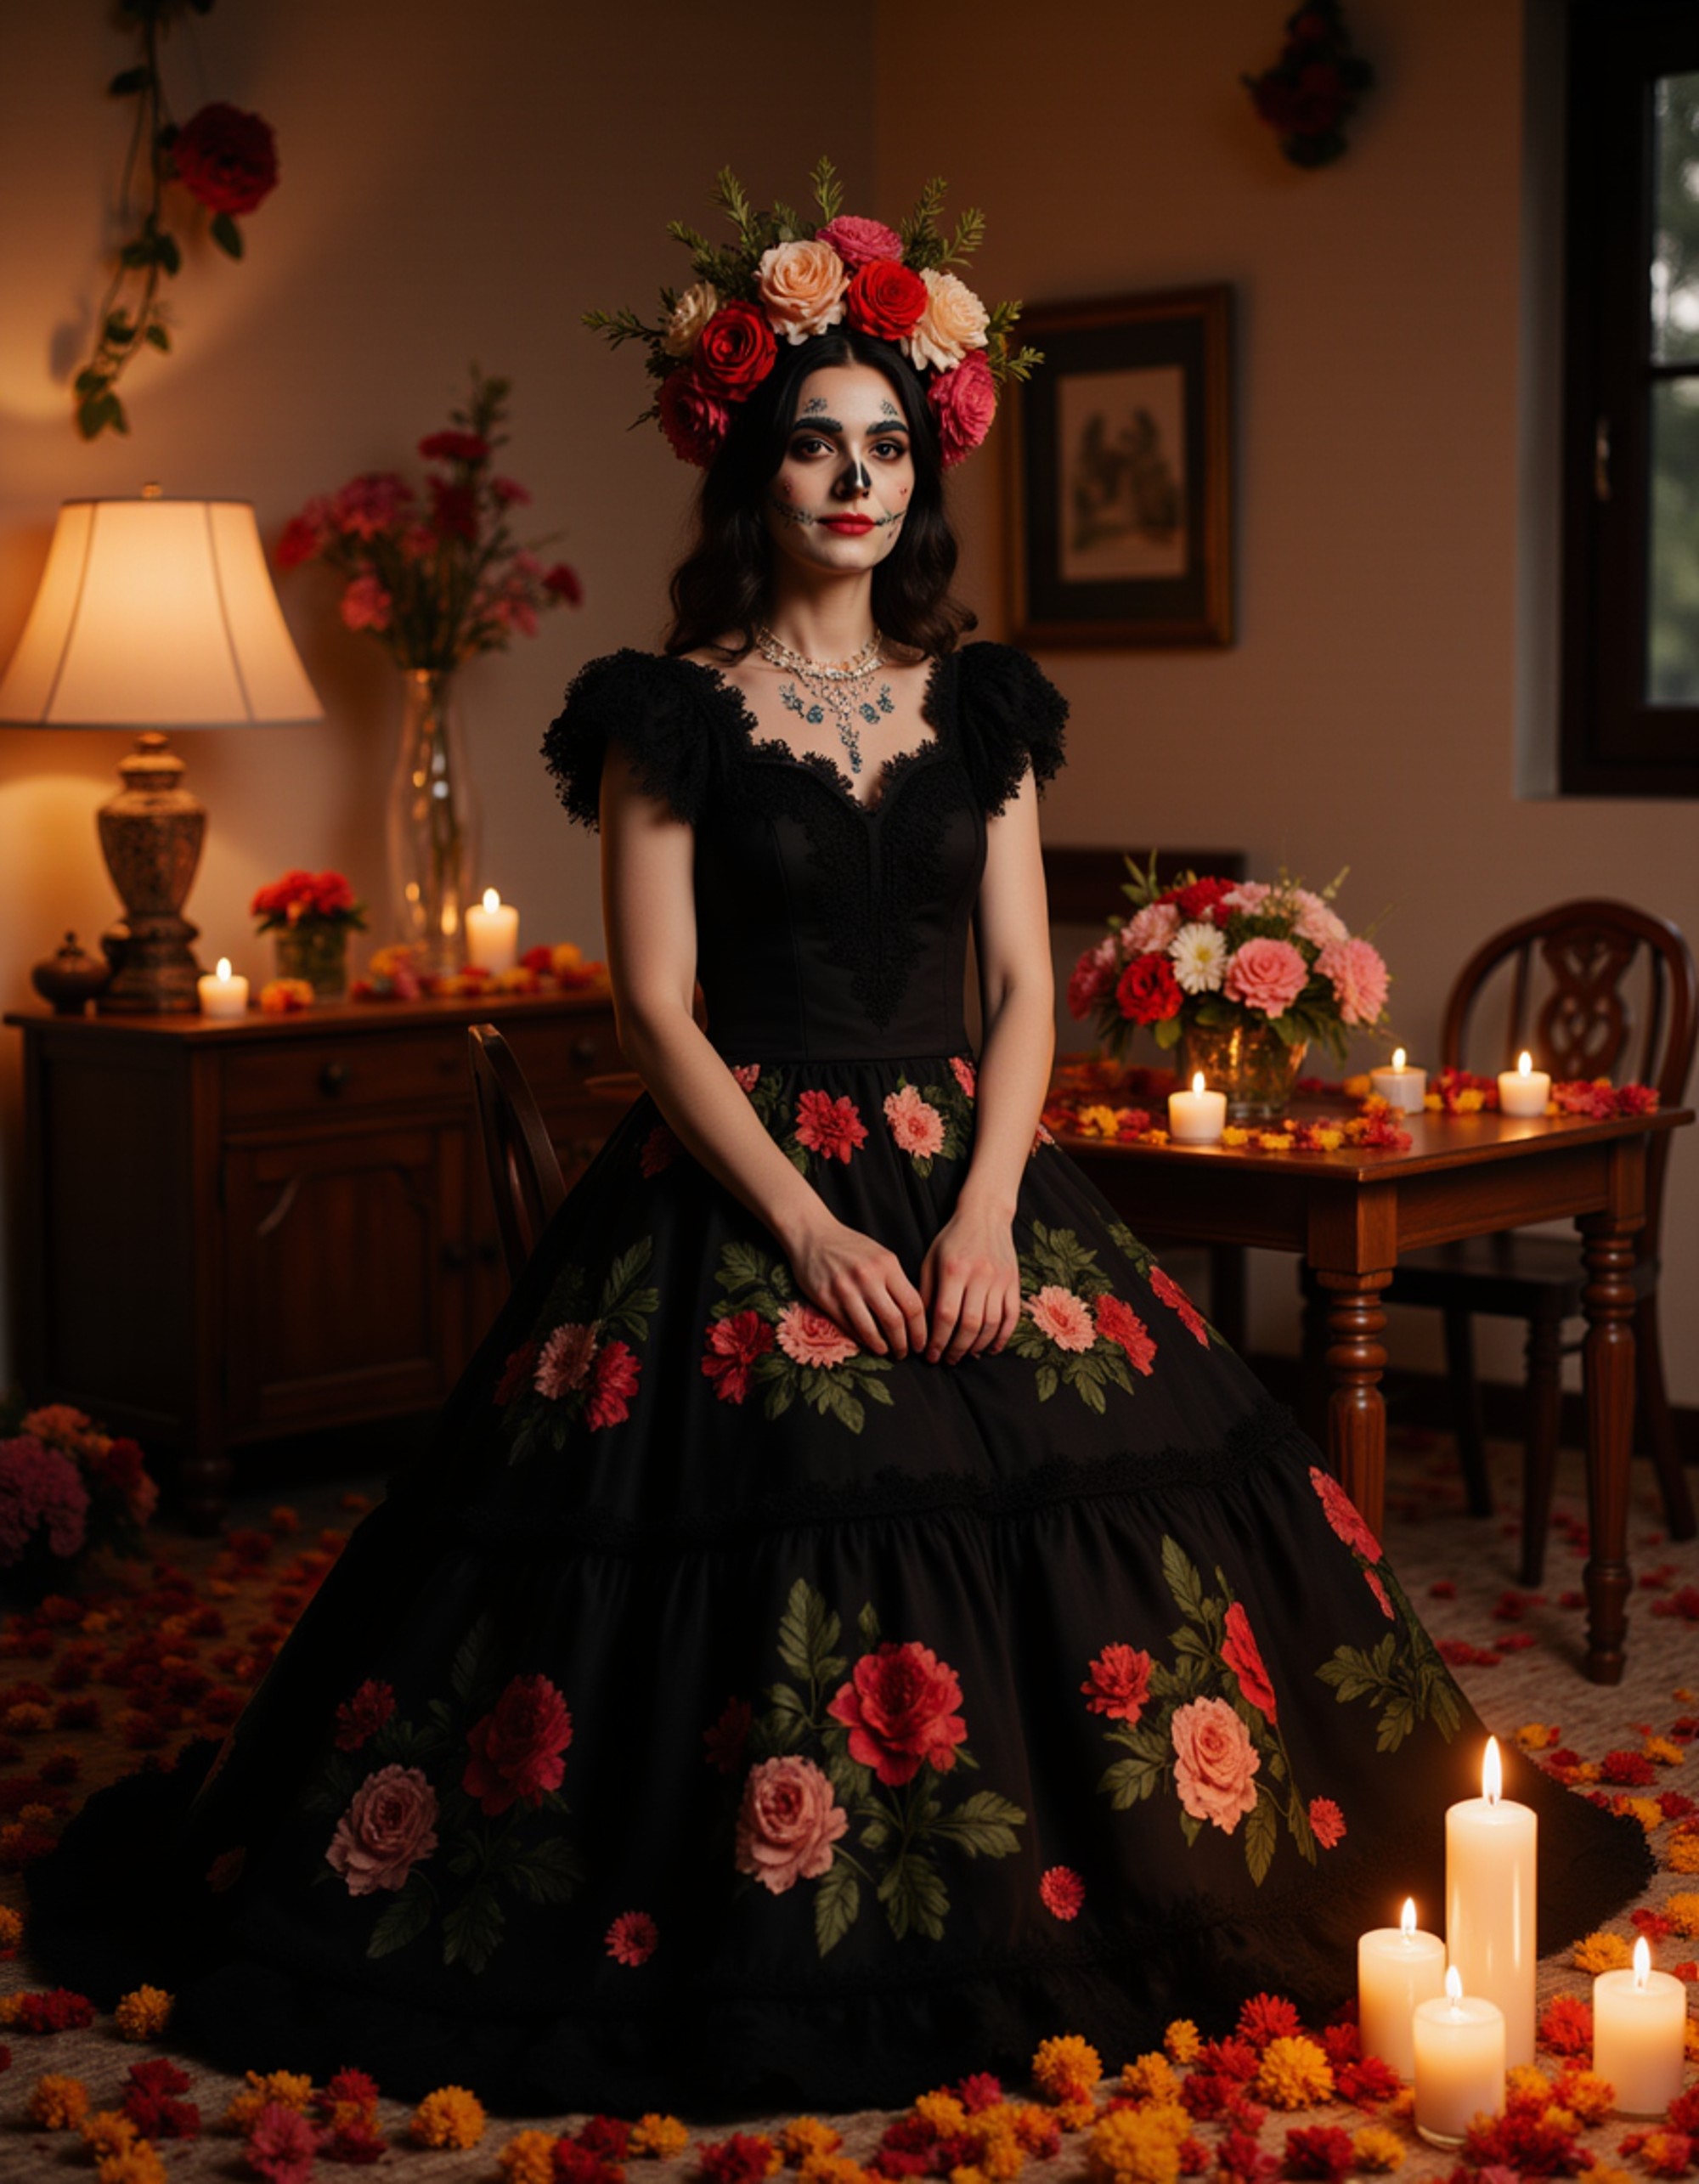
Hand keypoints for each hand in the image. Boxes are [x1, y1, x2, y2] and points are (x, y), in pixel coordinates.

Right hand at [788, 1215, 927, 1358]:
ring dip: (882, 1346)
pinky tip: (867, 1342)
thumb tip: (913, 1314)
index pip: (913, 1305)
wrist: (812, 1233)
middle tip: (905, 1353)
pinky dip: (861, 1339)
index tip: (921, 1342)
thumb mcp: (880, 1255)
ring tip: (886, 1351)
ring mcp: (845, 1288)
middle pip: (895, 1321)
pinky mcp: (825, 1298)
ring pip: (871, 1329)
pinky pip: (848, 1326)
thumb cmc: (850, 1246)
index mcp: (887, 1264)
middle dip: (903, 1344)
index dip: (920, 1330)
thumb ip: (896, 1281)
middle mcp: (868, 1276)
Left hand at [918, 1200, 1020, 1364]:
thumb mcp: (931, 1260)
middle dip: (957, 1349)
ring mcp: (1000, 1280)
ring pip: (991, 1324)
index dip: (938, 1340)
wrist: (985, 1214)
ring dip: (978, 1346)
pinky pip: (1011, 1317)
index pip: (946, 1315)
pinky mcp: (1014, 1282)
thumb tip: (924, 1329)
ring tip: (965, 1355)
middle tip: (947, 1360)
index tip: (931, 1355)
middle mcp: (979, 1275)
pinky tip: (991, 1349)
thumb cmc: (952, 1239)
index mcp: (954, 1270)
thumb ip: (927, 1292)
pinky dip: (1002, 1337)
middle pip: (970, 1324)